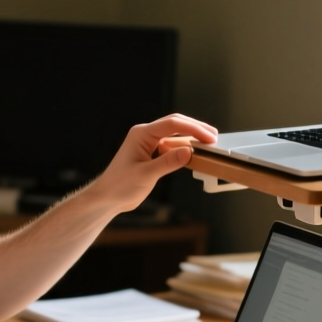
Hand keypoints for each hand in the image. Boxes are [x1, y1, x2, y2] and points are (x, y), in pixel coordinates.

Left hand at [89, 114, 217, 212]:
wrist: (107, 197)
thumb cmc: (120, 186)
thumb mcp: (146, 175)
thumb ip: (168, 162)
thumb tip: (189, 151)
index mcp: (142, 134)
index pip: (173, 124)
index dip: (194, 129)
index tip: (209, 137)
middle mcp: (145, 134)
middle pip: (175, 123)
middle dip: (196, 127)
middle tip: (214, 136)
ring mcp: (148, 142)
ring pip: (174, 132)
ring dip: (191, 135)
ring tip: (209, 141)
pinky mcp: (151, 152)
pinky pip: (171, 143)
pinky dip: (184, 145)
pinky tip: (194, 150)